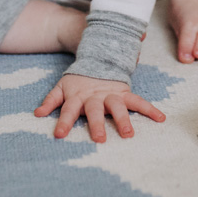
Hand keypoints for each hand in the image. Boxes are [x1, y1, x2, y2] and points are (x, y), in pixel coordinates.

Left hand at [35, 73, 165, 141]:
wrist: (98, 57)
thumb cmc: (77, 81)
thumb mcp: (61, 87)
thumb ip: (50, 101)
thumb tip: (36, 114)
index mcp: (78, 96)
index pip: (69, 110)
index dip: (64, 122)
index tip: (59, 135)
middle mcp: (95, 96)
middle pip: (95, 111)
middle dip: (96, 124)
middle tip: (99, 139)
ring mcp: (111, 94)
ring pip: (118, 107)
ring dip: (123, 119)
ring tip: (129, 134)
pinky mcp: (125, 92)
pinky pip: (138, 100)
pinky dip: (150, 109)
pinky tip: (161, 118)